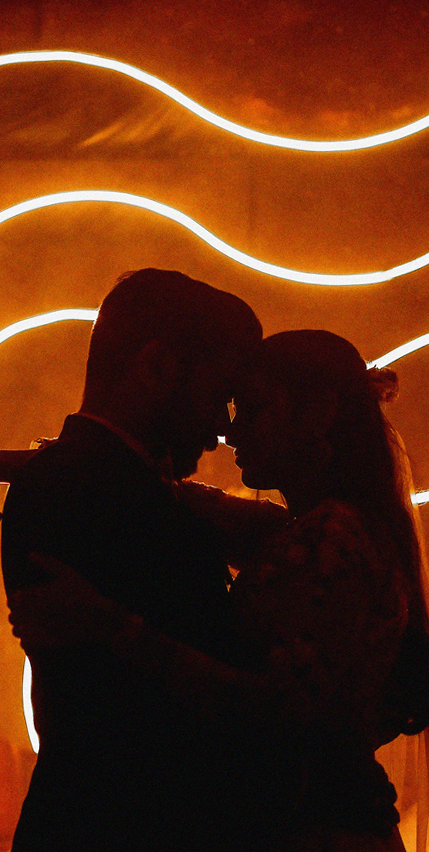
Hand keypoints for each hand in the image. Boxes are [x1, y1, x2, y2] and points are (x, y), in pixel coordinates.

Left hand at [7, 554, 121, 649]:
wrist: (97, 618)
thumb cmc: (83, 592)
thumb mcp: (67, 573)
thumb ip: (46, 562)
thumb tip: (31, 553)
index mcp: (34, 595)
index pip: (12, 600)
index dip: (16, 600)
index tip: (24, 599)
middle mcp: (32, 613)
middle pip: (12, 616)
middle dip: (18, 614)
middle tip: (29, 612)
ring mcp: (37, 629)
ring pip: (16, 631)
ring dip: (21, 627)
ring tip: (32, 624)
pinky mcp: (44, 642)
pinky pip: (25, 644)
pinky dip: (27, 640)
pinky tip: (36, 635)